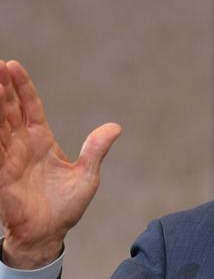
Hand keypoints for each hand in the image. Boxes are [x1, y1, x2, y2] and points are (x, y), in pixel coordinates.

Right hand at [0, 60, 121, 268]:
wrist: (49, 234)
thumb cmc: (66, 206)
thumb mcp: (87, 175)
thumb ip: (96, 149)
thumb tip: (116, 127)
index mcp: (42, 141)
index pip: (30, 107)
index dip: (22, 87)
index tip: (13, 65)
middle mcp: (22, 145)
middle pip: (10, 109)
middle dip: (3, 87)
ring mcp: (9, 158)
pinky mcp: (1, 174)